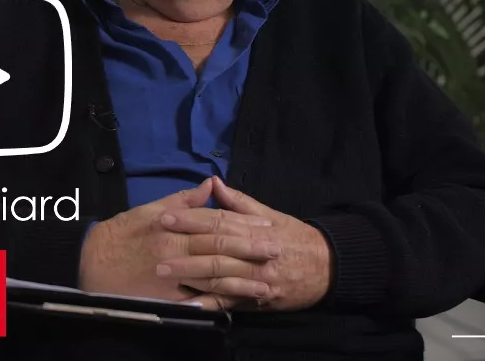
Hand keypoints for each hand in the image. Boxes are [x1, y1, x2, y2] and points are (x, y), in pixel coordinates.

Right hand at [78, 178, 279, 301]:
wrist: (91, 261)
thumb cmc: (121, 233)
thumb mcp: (149, 209)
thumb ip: (183, 200)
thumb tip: (210, 184)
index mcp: (172, 225)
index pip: (215, 222)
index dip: (243, 224)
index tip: (266, 226)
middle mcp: (174, 249)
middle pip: (219, 248)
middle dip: (250, 250)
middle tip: (276, 251)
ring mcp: (170, 275)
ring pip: (213, 277)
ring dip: (242, 281)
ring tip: (266, 283)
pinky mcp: (165, 297)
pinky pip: (196, 300)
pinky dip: (218, 303)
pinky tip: (237, 305)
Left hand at [157, 177, 331, 311]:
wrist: (328, 267)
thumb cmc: (294, 237)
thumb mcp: (270, 214)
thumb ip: (239, 201)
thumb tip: (213, 182)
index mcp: (256, 229)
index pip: (218, 221)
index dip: (191, 218)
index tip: (165, 217)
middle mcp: (255, 253)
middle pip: (215, 249)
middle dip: (184, 248)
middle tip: (156, 246)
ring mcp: (256, 278)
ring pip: (220, 276)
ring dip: (190, 276)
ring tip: (164, 274)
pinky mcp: (257, 299)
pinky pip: (230, 301)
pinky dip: (209, 303)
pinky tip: (188, 302)